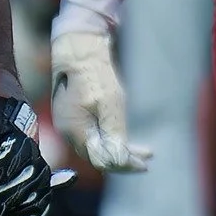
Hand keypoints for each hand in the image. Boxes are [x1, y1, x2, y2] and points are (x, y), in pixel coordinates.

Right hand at [50, 28, 149, 172]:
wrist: (79, 51)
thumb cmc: (95, 75)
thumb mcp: (110, 104)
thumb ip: (114, 134)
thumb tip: (119, 162)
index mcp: (75, 132)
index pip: (101, 160)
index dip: (124, 165)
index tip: (145, 164)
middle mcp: (68, 133)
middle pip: (98, 156)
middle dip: (124, 159)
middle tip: (146, 158)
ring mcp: (68, 125)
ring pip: (96, 146)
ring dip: (119, 150)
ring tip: (142, 150)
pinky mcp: (73, 117)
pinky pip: (93, 135)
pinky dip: (109, 138)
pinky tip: (123, 136)